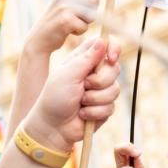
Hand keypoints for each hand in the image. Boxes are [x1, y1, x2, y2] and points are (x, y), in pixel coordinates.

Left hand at [25, 38, 118, 153]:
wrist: (53, 127)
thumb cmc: (55, 97)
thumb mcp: (68, 74)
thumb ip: (86, 58)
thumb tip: (102, 40)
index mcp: (83, 60)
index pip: (106, 45)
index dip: (113, 49)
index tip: (111, 58)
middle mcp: (94, 73)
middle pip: (115, 69)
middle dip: (100, 81)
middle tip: (84, 86)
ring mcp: (100, 91)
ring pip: (115, 89)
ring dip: (95, 99)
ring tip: (80, 102)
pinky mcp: (104, 107)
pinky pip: (111, 107)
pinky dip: (95, 112)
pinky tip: (83, 114)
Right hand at [26, 0, 105, 58]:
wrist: (39, 38)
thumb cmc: (59, 21)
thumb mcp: (68, 4)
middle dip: (92, 11)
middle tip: (80, 18)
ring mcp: (64, 6)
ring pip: (91, 13)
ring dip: (86, 22)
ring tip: (73, 24)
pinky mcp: (65, 19)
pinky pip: (84, 26)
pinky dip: (80, 31)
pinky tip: (68, 31)